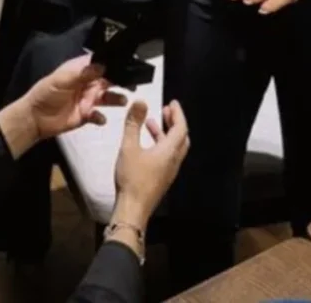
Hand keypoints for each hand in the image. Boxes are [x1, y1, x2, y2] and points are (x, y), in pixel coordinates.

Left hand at [24, 55, 126, 141]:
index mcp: (81, 70)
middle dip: (121, 80)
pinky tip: (100, 118)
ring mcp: (88, 99)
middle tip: (134, 83)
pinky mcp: (86, 115)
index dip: (113, 62)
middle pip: (108, 79)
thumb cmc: (46, 93)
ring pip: (107, 97)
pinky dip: (102, 117)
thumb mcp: (63, 79)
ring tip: (123, 100)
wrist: (35, 118)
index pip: (100, 62)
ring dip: (116, 98)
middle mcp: (87, 83)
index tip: (128, 63)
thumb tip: (103, 64)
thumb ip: (83, 73)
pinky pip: (99, 116)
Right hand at [113, 100, 189, 226]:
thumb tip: (140, 101)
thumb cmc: (132, 178)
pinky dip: (161, 144)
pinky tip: (146, 144)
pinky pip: (168, 156)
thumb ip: (134, 123)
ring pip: (174, 148)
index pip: (181, 128)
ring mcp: (169, 172)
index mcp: (169, 152)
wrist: (132, 210)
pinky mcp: (162, 178)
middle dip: (175, 122)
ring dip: (166, 133)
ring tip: (152, 123)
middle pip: (181, 138)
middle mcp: (173, 161)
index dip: (178, 113)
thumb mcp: (129, 147)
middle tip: (166, 111)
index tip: (172, 103)